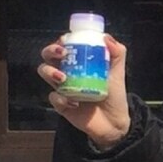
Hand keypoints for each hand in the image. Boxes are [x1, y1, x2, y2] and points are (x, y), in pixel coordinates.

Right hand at [37, 32, 131, 148]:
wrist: (115, 123)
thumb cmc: (115, 97)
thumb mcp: (118, 73)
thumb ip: (117, 54)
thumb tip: (106, 37)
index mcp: (78, 63)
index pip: (63, 46)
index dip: (61, 41)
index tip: (66, 40)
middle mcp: (67, 73)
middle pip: (48, 57)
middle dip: (50, 51)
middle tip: (61, 53)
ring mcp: (63, 89)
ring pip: (45, 73)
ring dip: (50, 72)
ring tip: (63, 77)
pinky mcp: (62, 105)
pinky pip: (53, 98)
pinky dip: (60, 99)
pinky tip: (73, 103)